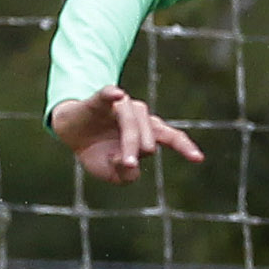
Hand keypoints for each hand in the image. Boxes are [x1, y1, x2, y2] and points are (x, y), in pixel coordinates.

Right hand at [51, 85, 205, 184]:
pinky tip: (117, 94)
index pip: (171, 137)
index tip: (198, 159)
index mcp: (148, 133)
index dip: (185, 147)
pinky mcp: (99, 101)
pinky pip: (106, 95)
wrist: (69, 133)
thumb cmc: (97, 153)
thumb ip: (125, 174)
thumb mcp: (111, 173)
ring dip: (129, 142)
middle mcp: (140, 117)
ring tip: (123, 158)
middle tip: (128, 164)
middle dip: (139, 153)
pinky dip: (111, 95)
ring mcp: (120, 107)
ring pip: (132, 123)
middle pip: (150, 137)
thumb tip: (130, 163)